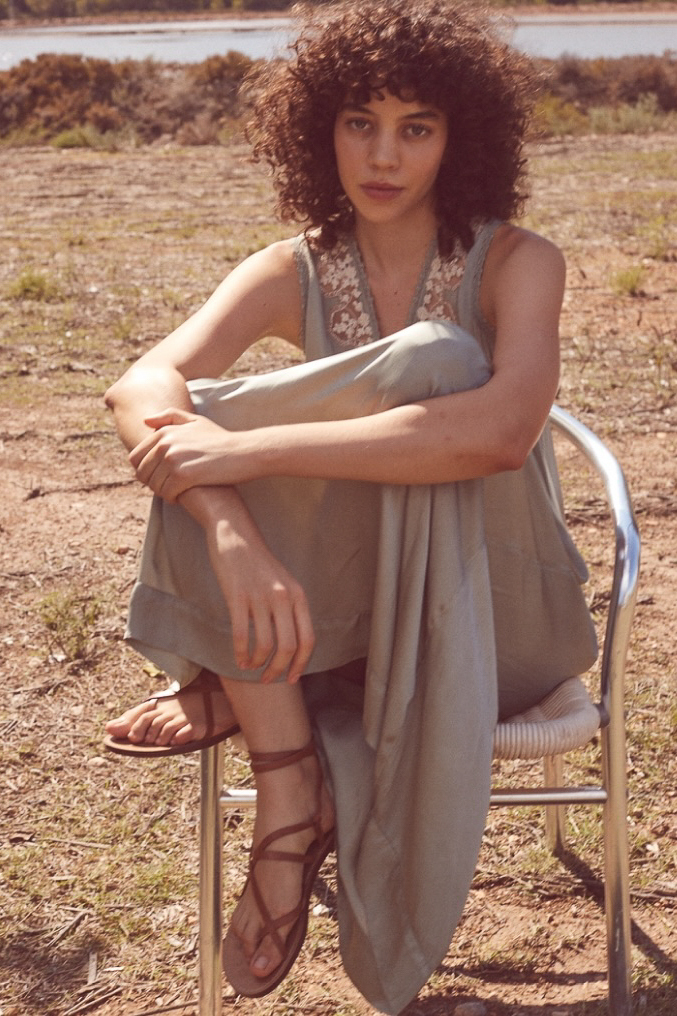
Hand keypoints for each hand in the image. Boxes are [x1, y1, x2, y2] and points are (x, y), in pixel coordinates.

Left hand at [129, 408, 232, 500]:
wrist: (244, 452)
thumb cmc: (221, 439)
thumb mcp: (196, 421)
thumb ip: (169, 417)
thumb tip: (145, 422)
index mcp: (163, 432)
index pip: (135, 457)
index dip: (145, 471)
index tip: (160, 477)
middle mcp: (164, 444)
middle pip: (142, 474)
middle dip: (153, 483)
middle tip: (170, 487)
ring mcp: (173, 460)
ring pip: (154, 486)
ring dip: (164, 492)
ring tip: (178, 492)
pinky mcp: (183, 476)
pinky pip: (167, 494)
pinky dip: (173, 499)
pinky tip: (184, 497)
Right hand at [195, 492, 314, 682]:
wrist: (236, 536)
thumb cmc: (258, 564)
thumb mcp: (283, 583)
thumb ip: (289, 609)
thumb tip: (289, 645)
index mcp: (298, 595)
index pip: (308, 639)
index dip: (301, 664)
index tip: (292, 678)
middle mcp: (284, 597)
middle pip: (288, 646)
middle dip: (278, 670)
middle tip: (268, 679)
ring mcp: (261, 597)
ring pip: (266, 644)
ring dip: (259, 663)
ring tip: (251, 668)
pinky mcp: (238, 596)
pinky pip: (242, 634)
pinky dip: (241, 653)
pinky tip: (239, 660)